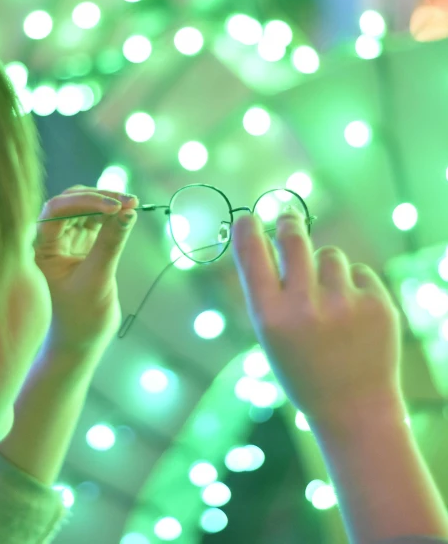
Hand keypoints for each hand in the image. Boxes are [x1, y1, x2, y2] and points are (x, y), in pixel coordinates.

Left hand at [34, 185, 138, 358]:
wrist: (82, 341)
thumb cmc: (81, 317)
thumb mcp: (97, 279)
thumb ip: (111, 243)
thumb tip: (129, 211)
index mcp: (40, 248)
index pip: (56, 210)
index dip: (84, 202)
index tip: (113, 207)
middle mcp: (50, 239)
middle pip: (72, 202)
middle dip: (100, 198)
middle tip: (129, 201)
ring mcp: (68, 239)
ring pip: (86, 207)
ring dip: (109, 203)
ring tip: (133, 204)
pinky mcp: (85, 243)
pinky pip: (98, 219)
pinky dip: (114, 215)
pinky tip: (129, 213)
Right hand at [231, 210, 403, 427]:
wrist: (354, 409)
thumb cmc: (303, 368)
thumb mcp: (272, 336)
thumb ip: (268, 290)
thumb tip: (265, 233)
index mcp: (271, 318)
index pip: (252, 256)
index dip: (248, 230)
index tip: (248, 217)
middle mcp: (305, 308)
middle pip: (293, 238)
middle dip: (289, 223)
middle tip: (288, 218)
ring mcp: (344, 305)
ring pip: (330, 255)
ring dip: (326, 268)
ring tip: (330, 303)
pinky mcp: (378, 304)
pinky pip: (358, 272)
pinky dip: (354, 287)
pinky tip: (353, 317)